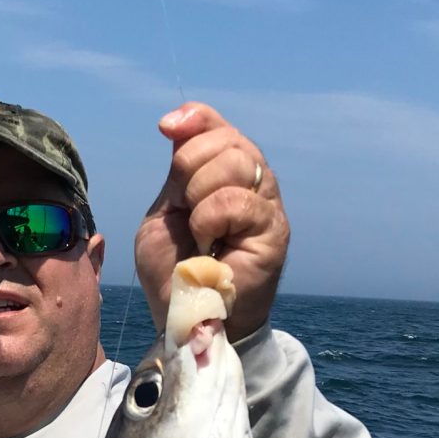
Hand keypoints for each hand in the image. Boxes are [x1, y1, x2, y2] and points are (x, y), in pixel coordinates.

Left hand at [135, 102, 289, 339]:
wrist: (186, 318)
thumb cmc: (175, 274)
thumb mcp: (164, 214)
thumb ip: (178, 173)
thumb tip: (180, 124)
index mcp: (223, 177)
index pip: (217, 126)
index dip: (196, 118)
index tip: (166, 128)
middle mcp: (251, 185)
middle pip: (227, 139)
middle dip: (191, 167)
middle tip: (184, 208)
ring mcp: (266, 206)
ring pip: (236, 162)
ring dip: (200, 196)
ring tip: (199, 233)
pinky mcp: (274, 230)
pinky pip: (237, 201)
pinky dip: (210, 220)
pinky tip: (209, 246)